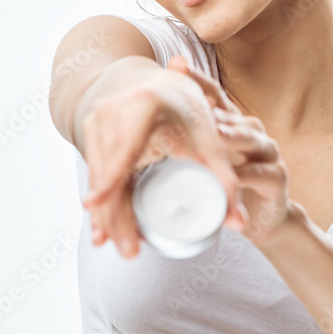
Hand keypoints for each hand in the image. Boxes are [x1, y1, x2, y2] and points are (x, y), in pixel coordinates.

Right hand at [79, 56, 248, 257]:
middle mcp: (112, 111)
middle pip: (110, 172)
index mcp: (143, 105)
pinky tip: (103, 233)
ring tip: (124, 247)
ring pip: (99, 178)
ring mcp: (97, 122)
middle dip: (116, 214)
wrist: (158, 83)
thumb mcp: (208, 134)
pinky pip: (96, 175)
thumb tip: (241, 222)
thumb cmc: (187, 107)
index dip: (111, 176)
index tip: (97, 203)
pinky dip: (103, 205)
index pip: (125, 147)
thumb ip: (225, 174)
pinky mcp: (91, 135)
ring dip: (109, 216)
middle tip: (130, 250)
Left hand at [167, 58, 290, 246]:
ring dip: (233, 136)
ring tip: (216, 134)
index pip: (212, 96)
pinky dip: (247, 175)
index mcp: (230, 124)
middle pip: (230, 113)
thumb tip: (139, 132)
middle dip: (212, 104)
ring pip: (251, 138)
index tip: (175, 64)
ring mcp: (267, 153)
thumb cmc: (226, 186)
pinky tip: (234, 178)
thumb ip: (181, 147)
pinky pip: (263, 173)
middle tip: (191, 97)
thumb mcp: (201, 164)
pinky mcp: (277, 179)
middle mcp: (250, 131)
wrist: (262, 218)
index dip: (195, 80)